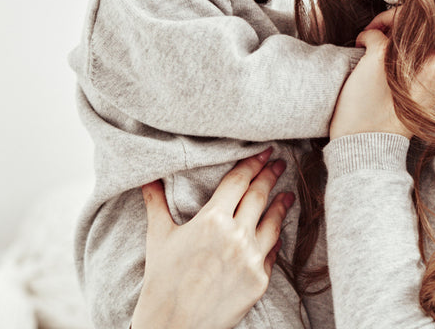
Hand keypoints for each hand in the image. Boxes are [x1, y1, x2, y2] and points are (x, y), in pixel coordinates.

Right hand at [130, 150, 293, 328]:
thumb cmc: (161, 283)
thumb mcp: (158, 238)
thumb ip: (156, 203)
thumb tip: (147, 178)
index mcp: (211, 219)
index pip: (239, 181)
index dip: (253, 163)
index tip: (265, 151)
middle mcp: (235, 235)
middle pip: (259, 195)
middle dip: (270, 175)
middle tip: (279, 163)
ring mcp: (250, 258)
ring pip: (274, 222)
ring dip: (281, 204)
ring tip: (287, 194)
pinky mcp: (259, 280)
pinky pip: (272, 253)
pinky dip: (276, 239)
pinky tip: (279, 232)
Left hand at [329, 28, 434, 139]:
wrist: (370, 141)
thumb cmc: (396, 117)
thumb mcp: (425, 92)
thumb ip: (427, 63)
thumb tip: (412, 31)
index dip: (418, 29)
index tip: (400, 35)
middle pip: (420, 23)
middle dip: (398, 23)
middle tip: (382, 32)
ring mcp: (408, 56)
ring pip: (397, 21)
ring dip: (381, 25)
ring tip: (372, 38)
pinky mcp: (381, 55)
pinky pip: (372, 32)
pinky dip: (364, 36)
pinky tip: (360, 47)